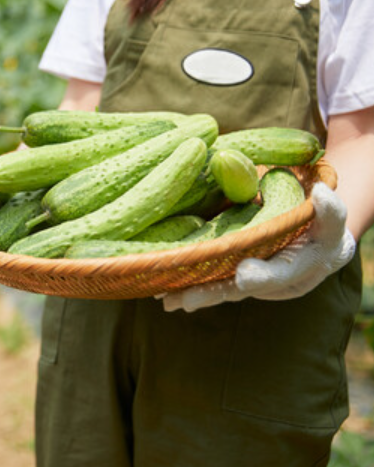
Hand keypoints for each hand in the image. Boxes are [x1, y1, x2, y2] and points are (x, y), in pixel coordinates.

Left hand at [161, 182, 355, 312]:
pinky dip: (188, 287)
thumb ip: (329, 210)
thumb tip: (320, 193)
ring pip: (220, 289)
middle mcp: (272, 282)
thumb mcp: (332, 218)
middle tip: (188, 300)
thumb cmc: (322, 226)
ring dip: (193, 295)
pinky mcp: (232, 276)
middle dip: (213, 294)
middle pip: (240, 290)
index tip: (243, 275)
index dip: (263, 276)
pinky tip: (163, 294)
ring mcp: (250, 281)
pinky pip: (210, 282)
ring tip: (168, 300)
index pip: (282, 273)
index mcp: (300, 268)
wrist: (315, 240)